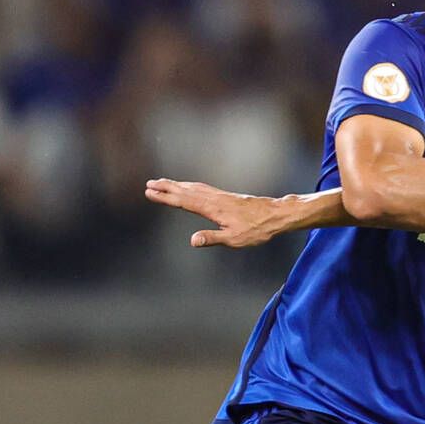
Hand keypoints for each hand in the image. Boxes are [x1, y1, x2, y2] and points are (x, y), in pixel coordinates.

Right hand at [144, 178, 301, 247]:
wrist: (275, 215)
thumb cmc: (256, 229)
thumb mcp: (234, 239)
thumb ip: (212, 238)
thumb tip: (193, 241)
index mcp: (212, 208)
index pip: (183, 201)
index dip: (165, 197)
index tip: (150, 192)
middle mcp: (214, 198)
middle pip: (185, 191)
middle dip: (166, 187)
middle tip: (149, 184)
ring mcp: (220, 196)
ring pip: (193, 187)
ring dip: (176, 185)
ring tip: (162, 182)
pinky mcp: (225, 196)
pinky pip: (202, 188)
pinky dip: (190, 186)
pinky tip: (188, 187)